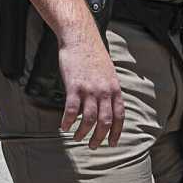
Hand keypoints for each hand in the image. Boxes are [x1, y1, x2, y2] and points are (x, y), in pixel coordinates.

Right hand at [57, 21, 124, 146]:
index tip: (113, 143)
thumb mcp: (108, 72)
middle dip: (99, 137)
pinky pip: (71, 110)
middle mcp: (104, 91)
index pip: (119, 116)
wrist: (80, 37)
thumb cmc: (92, 52)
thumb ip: (108, 89)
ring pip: (88, 119)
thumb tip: (106, 104)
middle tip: (93, 146)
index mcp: (115, 89)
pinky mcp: (74, 86)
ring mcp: (89, 89)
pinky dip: (67, 121)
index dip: (116, 132)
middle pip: (104, 122)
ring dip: (83, 132)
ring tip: (77, 137)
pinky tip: (64, 126)